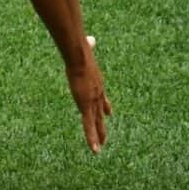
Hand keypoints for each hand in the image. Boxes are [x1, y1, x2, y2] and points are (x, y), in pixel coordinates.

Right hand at [67, 35, 111, 152]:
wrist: (80, 58)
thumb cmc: (80, 51)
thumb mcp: (85, 51)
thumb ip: (87, 46)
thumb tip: (89, 39)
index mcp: (97, 83)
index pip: (102, 97)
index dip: (105, 106)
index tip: (109, 113)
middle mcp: (98, 94)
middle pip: (101, 112)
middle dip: (102, 124)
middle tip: (105, 136)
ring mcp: (93, 101)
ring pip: (96, 122)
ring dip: (98, 135)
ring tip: (100, 148)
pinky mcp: (86, 106)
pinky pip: (89, 126)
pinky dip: (92, 138)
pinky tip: (96, 150)